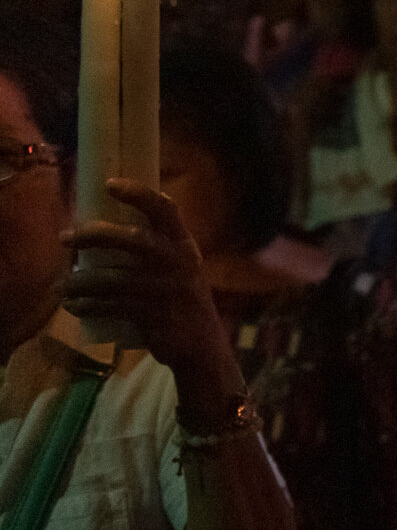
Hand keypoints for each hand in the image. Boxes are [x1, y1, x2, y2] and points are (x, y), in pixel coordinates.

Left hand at [61, 180, 239, 409]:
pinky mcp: (154, 316)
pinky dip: (87, 306)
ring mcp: (166, 290)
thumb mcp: (178, 268)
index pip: (165, 210)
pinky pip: (110, 307)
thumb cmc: (180, 299)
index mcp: (184, 245)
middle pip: (132, 239)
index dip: (138, 194)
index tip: (109, 184)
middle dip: (94, 235)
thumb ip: (153, 249)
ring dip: (79, 283)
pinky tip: (74, 306)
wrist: (202, 345)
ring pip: (112, 279)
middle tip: (65, 237)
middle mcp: (178, 263)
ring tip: (61, 287)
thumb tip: (97, 233)